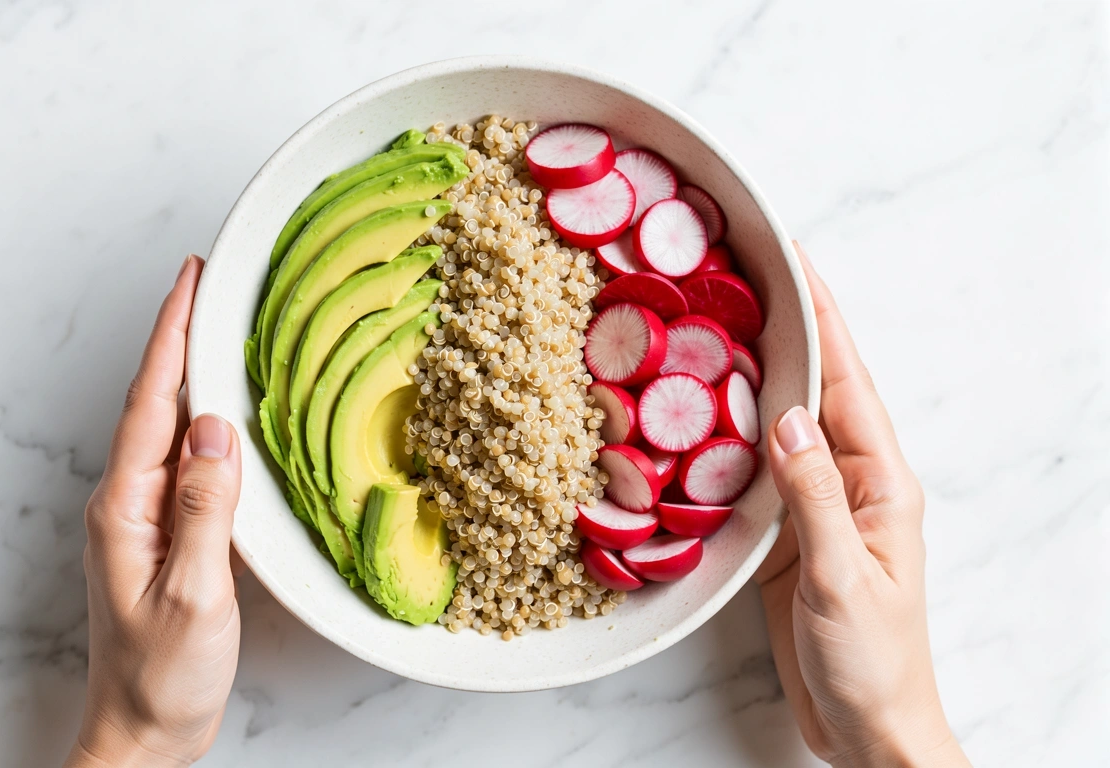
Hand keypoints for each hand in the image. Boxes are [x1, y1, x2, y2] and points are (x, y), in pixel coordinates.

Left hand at [66, 255, 241, 767]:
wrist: (144, 731)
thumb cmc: (163, 676)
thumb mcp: (192, 595)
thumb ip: (202, 510)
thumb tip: (213, 430)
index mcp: (126, 507)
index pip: (151, 402)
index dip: (173, 335)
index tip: (192, 279)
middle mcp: (127, 501)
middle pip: (153, 400)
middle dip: (179, 336)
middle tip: (209, 281)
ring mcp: (143, 516)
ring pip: (168, 425)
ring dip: (192, 372)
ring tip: (221, 327)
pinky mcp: (164, 532)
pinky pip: (183, 458)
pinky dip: (204, 419)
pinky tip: (227, 412)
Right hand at [754, 243, 968, 766]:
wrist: (865, 724)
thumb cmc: (873, 660)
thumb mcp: (842, 577)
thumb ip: (814, 497)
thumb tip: (786, 417)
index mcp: (879, 480)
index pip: (847, 380)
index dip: (822, 316)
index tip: (792, 258)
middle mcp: (847, 478)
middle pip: (813, 384)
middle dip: (783, 324)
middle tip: (737, 270)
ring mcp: (814, 501)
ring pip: (779, 418)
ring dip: (750, 368)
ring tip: (711, 317)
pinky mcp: (783, 528)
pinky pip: (753, 465)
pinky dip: (727, 428)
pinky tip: (699, 407)